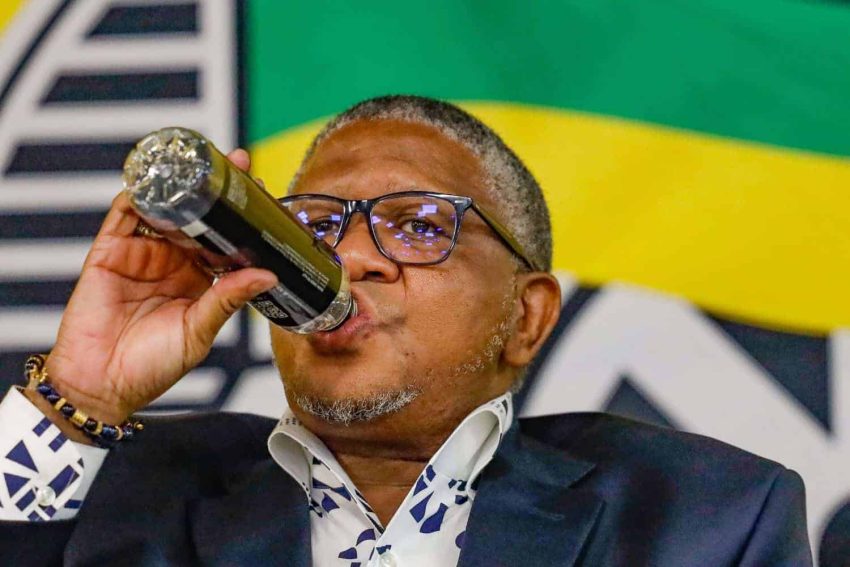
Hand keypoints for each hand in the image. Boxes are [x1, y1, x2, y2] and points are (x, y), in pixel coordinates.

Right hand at [44, 149, 276, 424]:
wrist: (102, 384)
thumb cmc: (152, 367)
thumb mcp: (199, 331)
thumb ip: (228, 299)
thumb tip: (267, 274)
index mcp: (200, 279)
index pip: (224, 239)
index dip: (240, 217)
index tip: (261, 194)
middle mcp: (172, 261)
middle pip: (197, 216)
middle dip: (214, 191)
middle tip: (235, 165)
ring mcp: (141, 254)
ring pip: (164, 209)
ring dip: (180, 186)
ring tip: (202, 163)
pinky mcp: (110, 252)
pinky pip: (124, 215)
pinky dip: (140, 193)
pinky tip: (158, 177)